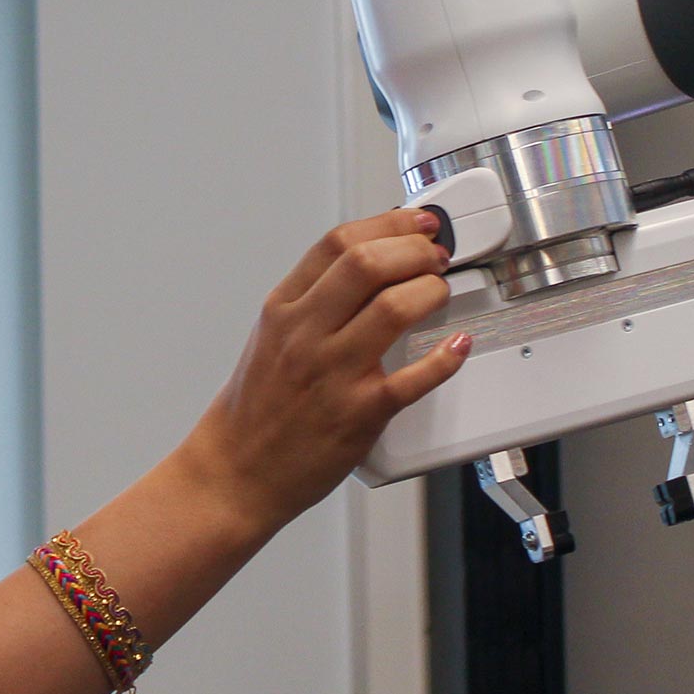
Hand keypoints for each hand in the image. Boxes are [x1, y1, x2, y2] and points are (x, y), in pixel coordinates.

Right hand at [181, 209, 469, 532]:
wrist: (237, 471)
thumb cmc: (257, 408)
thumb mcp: (270, 336)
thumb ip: (314, 300)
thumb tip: (370, 264)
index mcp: (283, 309)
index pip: (337, 243)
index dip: (388, 223)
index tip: (416, 222)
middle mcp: (305, 335)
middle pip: (367, 264)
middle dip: (415, 249)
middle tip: (435, 255)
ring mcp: (333, 373)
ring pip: (393, 309)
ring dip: (430, 290)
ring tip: (440, 291)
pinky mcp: (359, 414)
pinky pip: (413, 378)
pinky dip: (444, 358)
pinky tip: (455, 346)